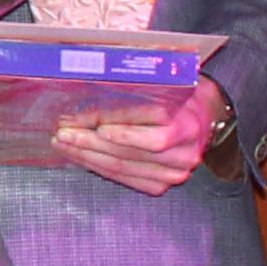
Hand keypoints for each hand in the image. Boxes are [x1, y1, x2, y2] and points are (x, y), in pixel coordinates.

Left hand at [52, 81, 221, 197]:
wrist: (203, 122)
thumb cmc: (180, 99)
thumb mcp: (168, 85)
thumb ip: (141, 87)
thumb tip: (96, 80)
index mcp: (187, 125)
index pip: (143, 125)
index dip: (109, 121)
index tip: (80, 117)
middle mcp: (183, 153)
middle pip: (127, 150)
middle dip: (89, 141)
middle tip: (63, 133)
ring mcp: (173, 173)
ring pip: (121, 166)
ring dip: (87, 156)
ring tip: (64, 144)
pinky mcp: (160, 185)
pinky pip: (123, 178)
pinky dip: (98, 167)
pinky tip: (80, 157)